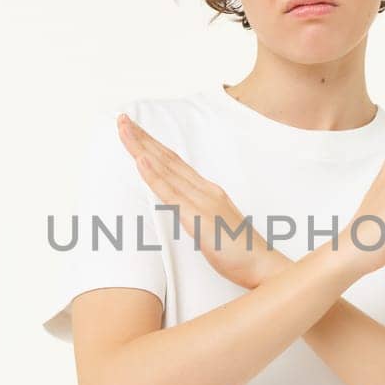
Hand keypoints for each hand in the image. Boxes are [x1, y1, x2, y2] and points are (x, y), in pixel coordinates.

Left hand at [116, 114, 285, 290]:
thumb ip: (198, 214)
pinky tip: (141, 160)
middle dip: (143, 138)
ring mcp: (203, 201)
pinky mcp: (199, 217)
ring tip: (124, 128)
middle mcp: (205, 189)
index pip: (174, 163)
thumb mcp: (214, 227)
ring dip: (142, 147)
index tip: (135, 131)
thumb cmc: (240, 252)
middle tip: (121, 118)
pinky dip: (154, 175)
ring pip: (166, 168)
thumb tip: (181, 210)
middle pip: (168, 158)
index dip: (153, 145)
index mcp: (207, 191)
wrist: (263, 265)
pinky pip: (171, 193)